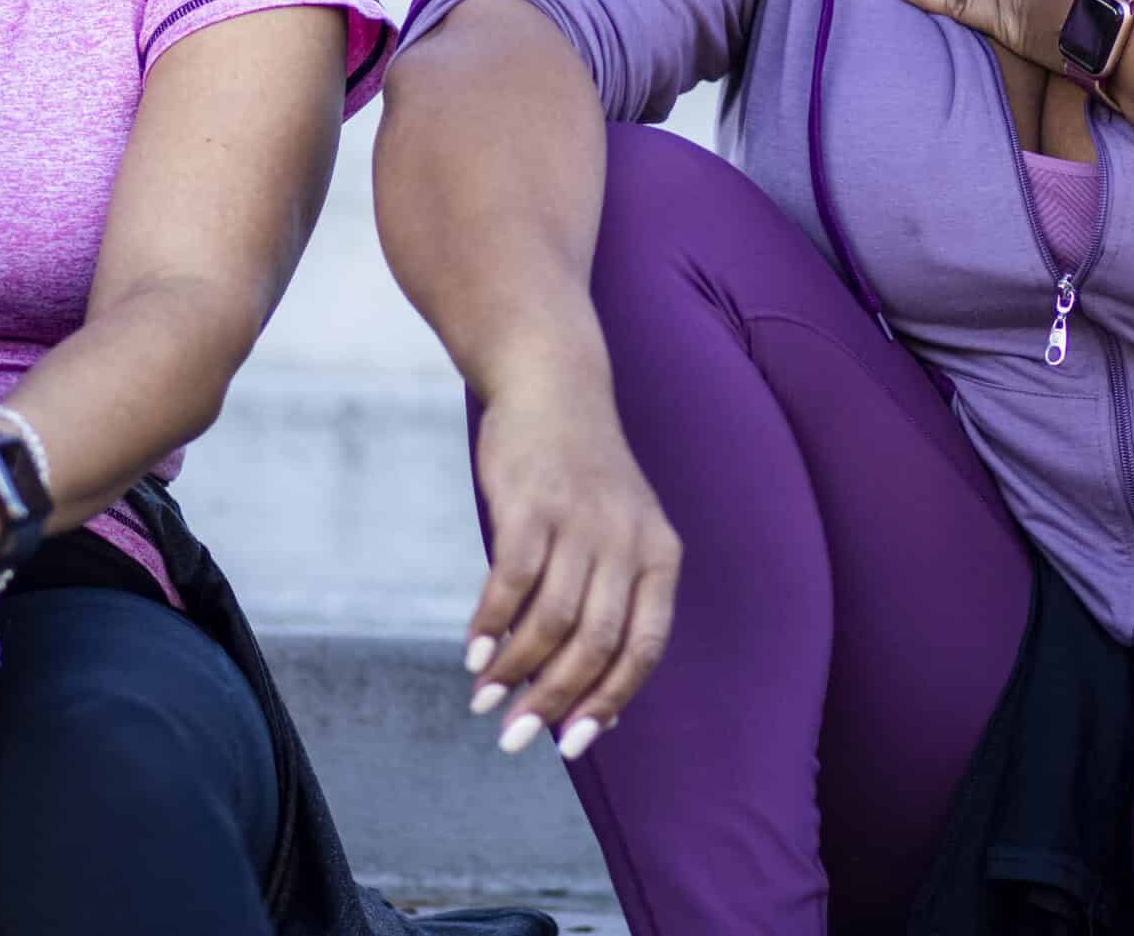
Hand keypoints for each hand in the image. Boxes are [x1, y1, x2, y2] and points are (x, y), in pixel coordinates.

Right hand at [464, 364, 680, 760]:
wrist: (553, 385)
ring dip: (514, 671)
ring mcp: (579, 520)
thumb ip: (615, 607)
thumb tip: (600, 707)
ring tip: (484, 700)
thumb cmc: (583, 478)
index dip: (608, 701)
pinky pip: (511, 581)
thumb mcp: (620, 535)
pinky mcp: (531, 503)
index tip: (571, 746)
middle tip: (514, 738)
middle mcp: (626, 541)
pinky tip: (474, 654)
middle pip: (595, 643)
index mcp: (659, 556)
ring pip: (551, 619)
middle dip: (552, 700)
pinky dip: (491, 625)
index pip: (643, 648)